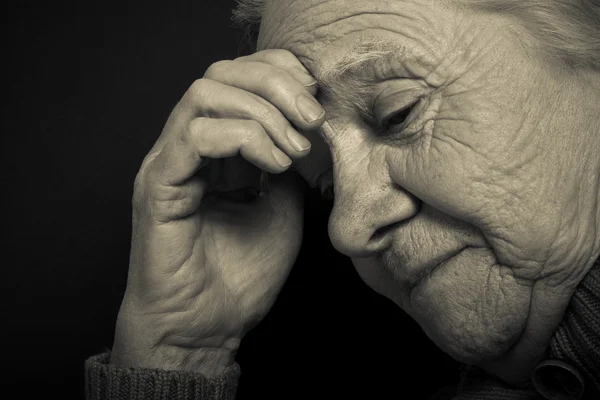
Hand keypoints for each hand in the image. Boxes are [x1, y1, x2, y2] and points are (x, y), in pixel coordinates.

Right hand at [110, 49, 324, 375]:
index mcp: (214, 149)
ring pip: (205, 94)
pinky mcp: (158, 184)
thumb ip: (287, 163)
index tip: (317, 102)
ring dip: (262, 112)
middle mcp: (187, 147)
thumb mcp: (282, 206)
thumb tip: (306, 129)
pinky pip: (195, 135)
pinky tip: (273, 166)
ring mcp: (169, 162)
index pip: (237, 78)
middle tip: (312, 118)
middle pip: (220, 73)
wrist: (206, 328)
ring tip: (294, 149)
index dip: (279, 74)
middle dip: (275, 84)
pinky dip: (243, 138)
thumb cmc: (240, 275)